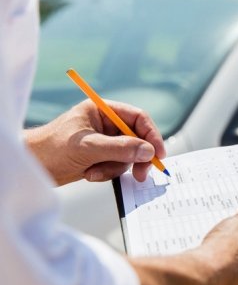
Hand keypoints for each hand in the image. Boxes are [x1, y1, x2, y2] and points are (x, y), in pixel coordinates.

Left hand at [24, 100, 165, 185]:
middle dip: (137, 157)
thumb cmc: (51, 149)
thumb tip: (149, 152)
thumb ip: (121, 148)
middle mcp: (105, 124)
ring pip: (128, 156)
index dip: (151, 135)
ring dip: (115, 168)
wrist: (31, 167)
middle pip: (137, 138)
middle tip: (141, 174)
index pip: (137, 118)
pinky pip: (117, 166)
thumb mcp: (89, 147)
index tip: (158, 154)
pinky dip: (107, 173)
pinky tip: (89, 174)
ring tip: (95, 172)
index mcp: (102, 111)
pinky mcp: (100, 157)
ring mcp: (104, 141)